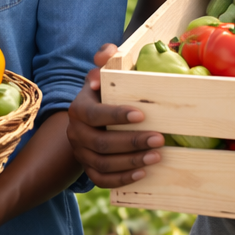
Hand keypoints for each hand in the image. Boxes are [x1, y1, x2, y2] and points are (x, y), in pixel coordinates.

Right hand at [66, 43, 164, 186]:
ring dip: (131, 162)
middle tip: (159, 139)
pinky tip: (142, 174)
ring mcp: (81, 153)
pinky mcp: (88, 169)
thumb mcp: (103, 74)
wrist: (91, 120)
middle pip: (101, 144)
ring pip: (103, 164)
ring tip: (157, 155)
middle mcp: (75, 133)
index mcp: (78, 109)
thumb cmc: (104, 94)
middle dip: (132, 142)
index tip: (141, 115)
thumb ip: (107, 59)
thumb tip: (107, 54)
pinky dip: (122, 179)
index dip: (116, 116)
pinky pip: (102, 180)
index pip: (93, 115)